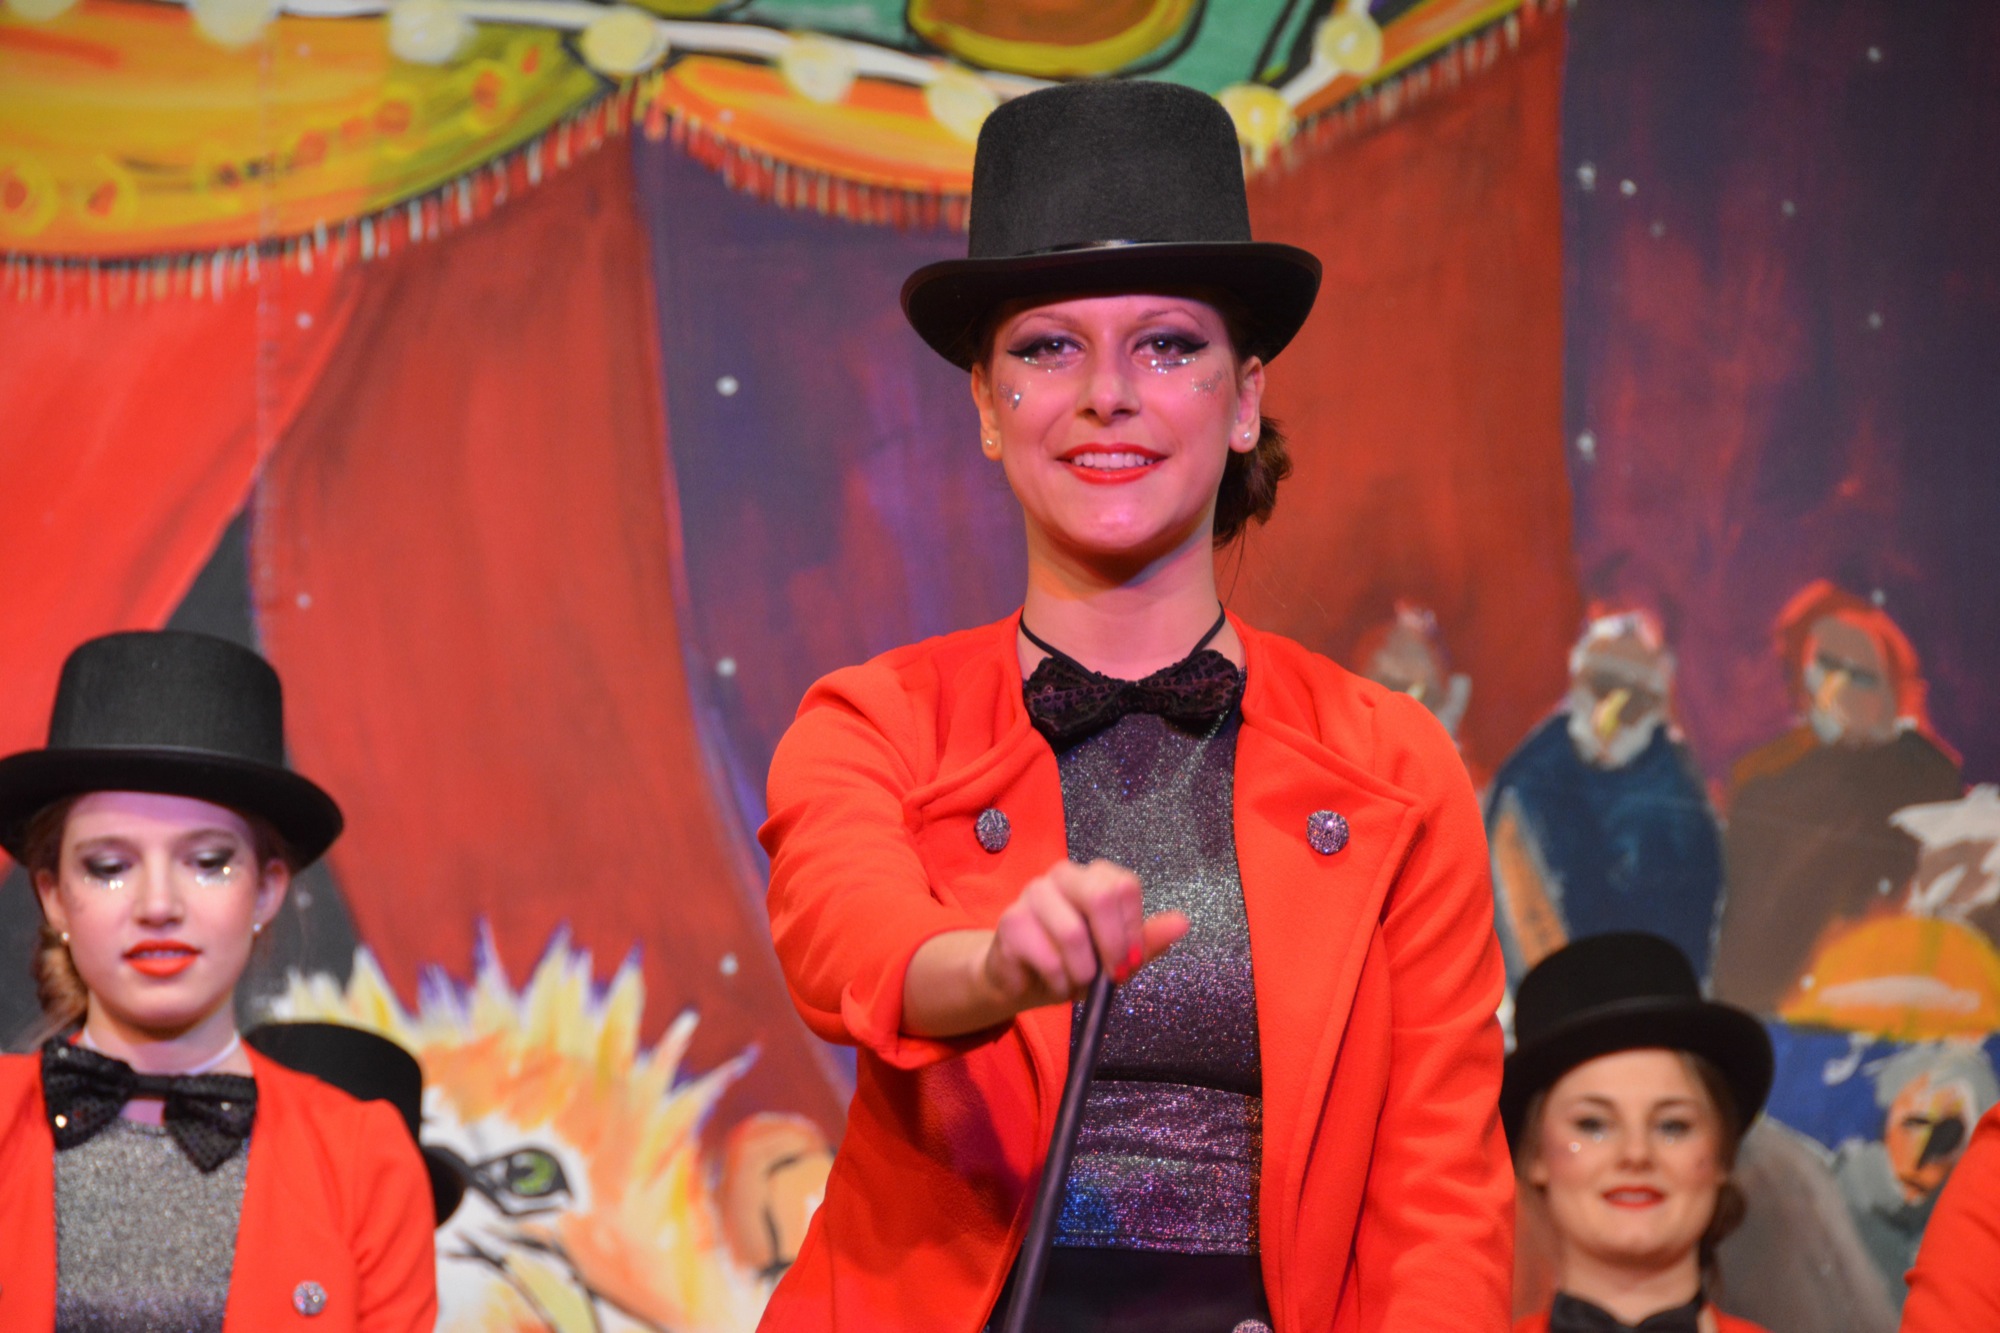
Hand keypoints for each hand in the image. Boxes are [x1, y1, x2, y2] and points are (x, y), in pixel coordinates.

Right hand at [902, 860, 1188, 1038]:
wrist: (1024, 982)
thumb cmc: (1074, 962)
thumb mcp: (1116, 955)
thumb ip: (1146, 940)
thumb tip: (1182, 923)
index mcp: (1094, 877)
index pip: (1126, 886)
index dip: (1133, 930)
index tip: (1130, 961)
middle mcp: (1063, 874)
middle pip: (1101, 895)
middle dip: (1113, 946)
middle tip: (1112, 977)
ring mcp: (1034, 894)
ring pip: (1073, 933)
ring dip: (1082, 972)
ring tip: (1077, 982)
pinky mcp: (1011, 921)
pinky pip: (1047, 957)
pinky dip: (1058, 981)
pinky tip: (1054, 982)